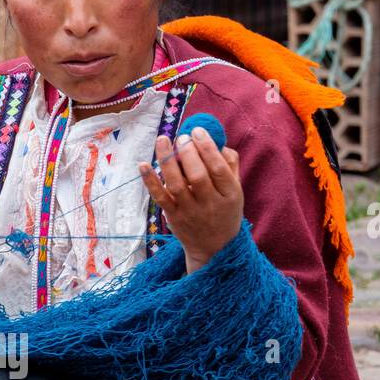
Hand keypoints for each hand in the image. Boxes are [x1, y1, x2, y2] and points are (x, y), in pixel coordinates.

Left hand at [140, 127, 243, 272]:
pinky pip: (160, 197)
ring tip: (163, 140)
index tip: (197, 131)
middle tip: (182, 137)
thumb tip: (217, 140)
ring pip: (177, 185)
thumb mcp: (235, 190)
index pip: (219, 169)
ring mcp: (190, 212)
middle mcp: (210, 204)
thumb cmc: (224, 211)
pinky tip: (143, 164)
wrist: (214, 248)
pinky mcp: (173, 217)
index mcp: (230, 194)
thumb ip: (230, 164)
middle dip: (188, 153)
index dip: (207, 148)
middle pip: (198, 176)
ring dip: (167, 161)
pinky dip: (150, 181)